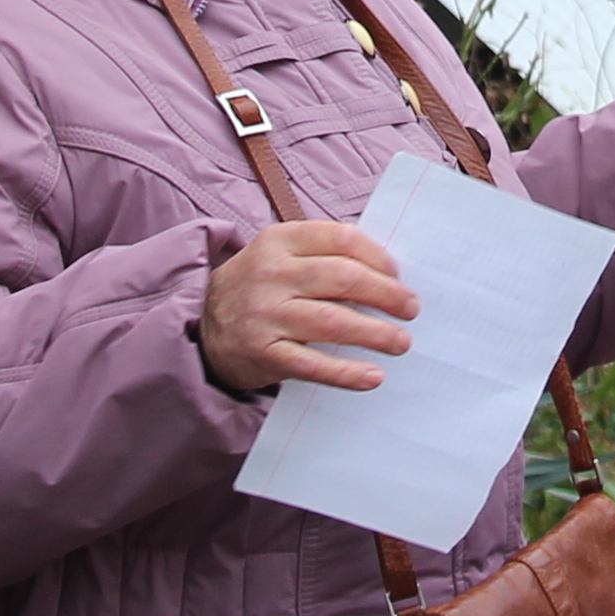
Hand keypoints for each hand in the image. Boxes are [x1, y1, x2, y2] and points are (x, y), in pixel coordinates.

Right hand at [201, 221, 417, 393]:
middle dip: (386, 294)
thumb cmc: (258, 288)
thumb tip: (388, 273)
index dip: (378, 257)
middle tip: (410, 308)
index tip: (398, 275)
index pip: (341, 239)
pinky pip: (314, 365)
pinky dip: (347, 373)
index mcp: (278, 240)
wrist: (204, 328)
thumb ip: (323, 255)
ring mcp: (265, 315)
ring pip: (333, 322)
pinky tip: (373, 376)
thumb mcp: (279, 256)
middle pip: (343, 278)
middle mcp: (270, 274)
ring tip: (401, 342)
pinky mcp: (264, 354)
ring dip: (376, 333)